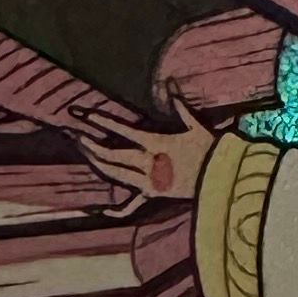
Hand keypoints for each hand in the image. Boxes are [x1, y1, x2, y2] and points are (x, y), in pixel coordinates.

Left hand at [58, 86, 215, 209]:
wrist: (222, 178)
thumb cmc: (210, 150)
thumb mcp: (195, 126)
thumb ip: (180, 106)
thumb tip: (172, 83)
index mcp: (156, 144)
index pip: (124, 131)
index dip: (103, 122)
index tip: (87, 115)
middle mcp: (148, 163)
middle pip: (112, 154)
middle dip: (91, 144)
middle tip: (75, 135)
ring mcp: (149, 181)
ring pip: (115, 174)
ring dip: (97, 163)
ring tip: (84, 153)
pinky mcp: (154, 194)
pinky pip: (133, 205)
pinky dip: (118, 211)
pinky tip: (103, 213)